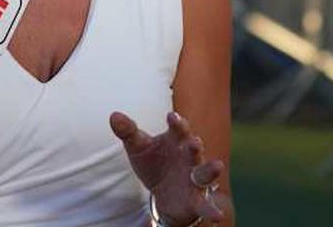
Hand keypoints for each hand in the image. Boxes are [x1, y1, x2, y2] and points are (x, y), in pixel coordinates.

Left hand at [110, 111, 225, 225]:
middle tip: (194, 142)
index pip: (179, 129)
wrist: (162, 192)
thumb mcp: (138, 147)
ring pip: (205, 173)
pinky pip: (206, 206)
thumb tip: (113, 116)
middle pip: (194, 149)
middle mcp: (190, 158)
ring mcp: (194, 179)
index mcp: (177, 141)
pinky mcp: (196, 200)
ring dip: (211, 170)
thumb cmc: (154, 161)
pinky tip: (218, 216)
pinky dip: (212, 210)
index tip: (171, 117)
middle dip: (195, 145)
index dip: (177, 122)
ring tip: (218, 166)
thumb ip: (128, 131)